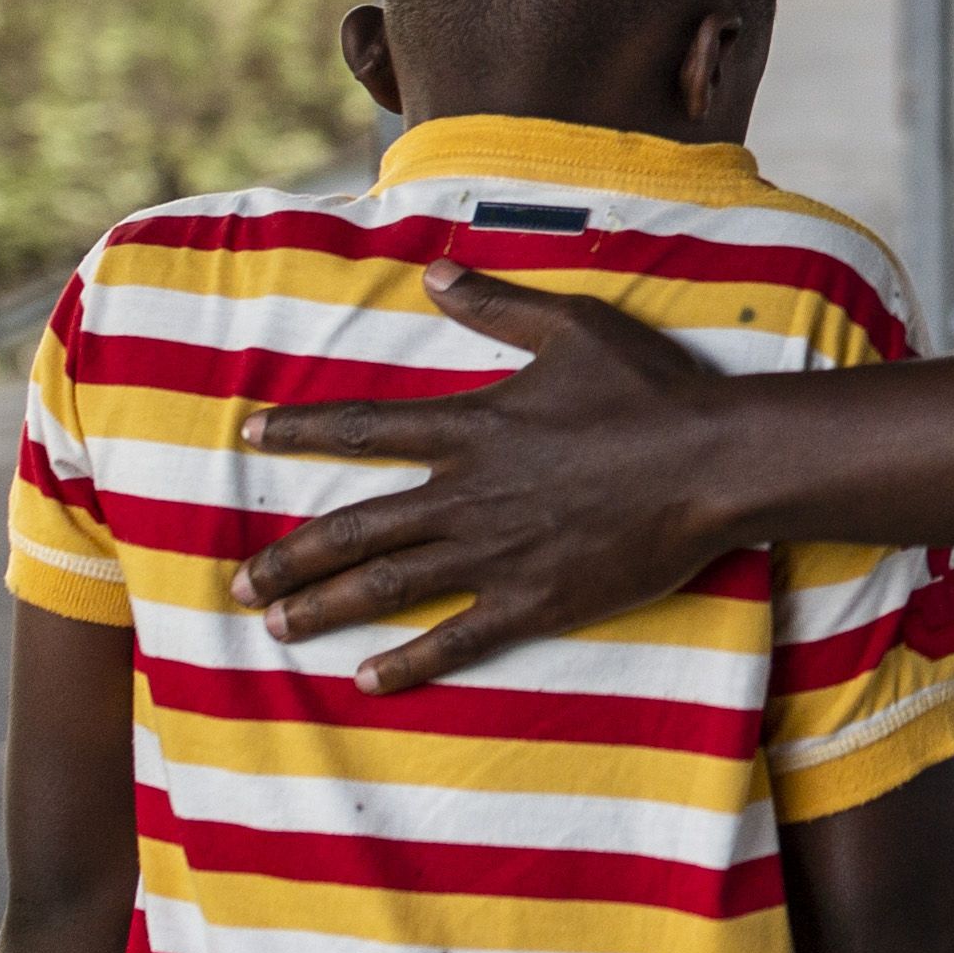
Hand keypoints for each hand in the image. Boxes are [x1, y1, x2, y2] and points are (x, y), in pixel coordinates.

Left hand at [230, 265, 749, 692]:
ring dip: (326, 607)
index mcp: (474, 427)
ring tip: (278, 627)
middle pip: (357, 527)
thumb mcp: (573, 327)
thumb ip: (496, 306)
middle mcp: (469, 493)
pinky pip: (457, 637)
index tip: (250, 436)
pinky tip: (367, 679)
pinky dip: (409, 660)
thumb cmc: (650, 390)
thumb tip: (433, 273)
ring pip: (389, 584)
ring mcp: (497, 552)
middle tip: (241, 584)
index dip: (301, 431)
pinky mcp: (534, 599)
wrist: (712, 462)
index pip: (365, 430)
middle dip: (292, 557)